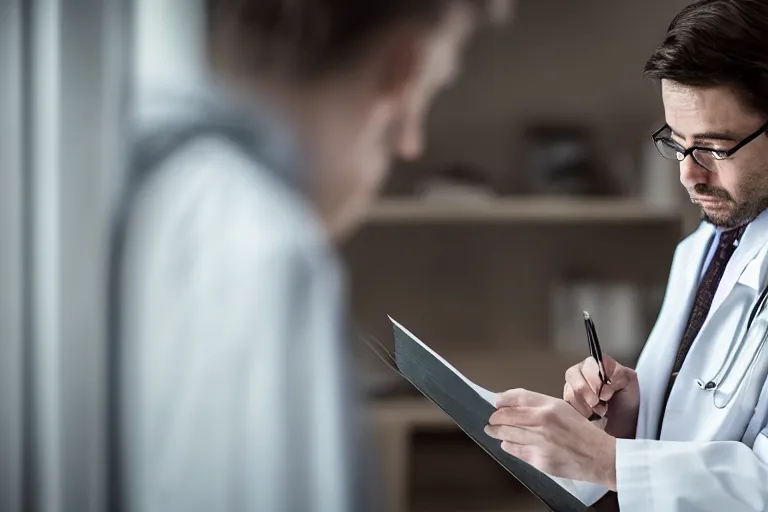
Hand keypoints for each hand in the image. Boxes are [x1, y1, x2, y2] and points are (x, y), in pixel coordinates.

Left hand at [485, 389, 616, 490]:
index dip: (502, 399)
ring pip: (506, 434)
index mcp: (550, 406)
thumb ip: (538, 404)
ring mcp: (540, 441)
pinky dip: (508, 445)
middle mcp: (543, 421)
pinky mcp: (539, 459)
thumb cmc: (581, 431)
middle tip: (491, 420)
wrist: (599, 456)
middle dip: (495, 418)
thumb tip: (510, 403)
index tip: (496, 402)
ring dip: (496, 432)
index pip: (517, 397)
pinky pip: (514, 450)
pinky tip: (507, 443)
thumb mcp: (562, 408)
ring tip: (492, 431)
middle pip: (506, 416)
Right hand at [563, 355, 639, 438]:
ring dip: (587, 405)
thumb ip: (618, 373)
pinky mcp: (568, 402)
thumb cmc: (628, 402)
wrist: (624, 426)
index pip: (588, 364)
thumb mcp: (629, 382)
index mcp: (596, 364)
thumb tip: (604, 378)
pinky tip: (591, 415)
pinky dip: (581, 412)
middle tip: (602, 404)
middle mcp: (581, 372)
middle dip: (589, 394)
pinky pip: (567, 404)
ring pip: (570, 391)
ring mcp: (572, 387)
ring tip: (600, 411)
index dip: (594, 380)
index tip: (606, 394)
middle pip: (573, 375)